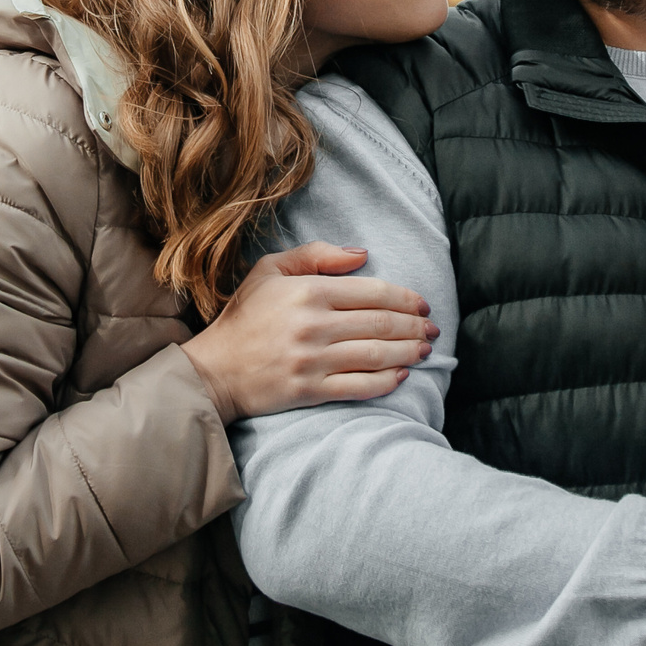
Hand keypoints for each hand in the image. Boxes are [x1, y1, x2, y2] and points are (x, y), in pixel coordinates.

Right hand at [179, 242, 434, 422]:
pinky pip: (359, 386)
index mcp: (308, 291)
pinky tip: (401, 376)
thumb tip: (362, 255)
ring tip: (424, 350)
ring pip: (376, 355)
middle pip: (381, 324)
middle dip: (414, 326)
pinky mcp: (310, 390)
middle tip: (432, 329)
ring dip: (407, 352)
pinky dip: (386, 382)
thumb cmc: (244, 317)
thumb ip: (316, 256)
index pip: (372, 292)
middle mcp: (314, 325)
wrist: (213, 370)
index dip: (405, 298)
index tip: (422, 304)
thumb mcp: (269, 270)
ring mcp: (313, 360)